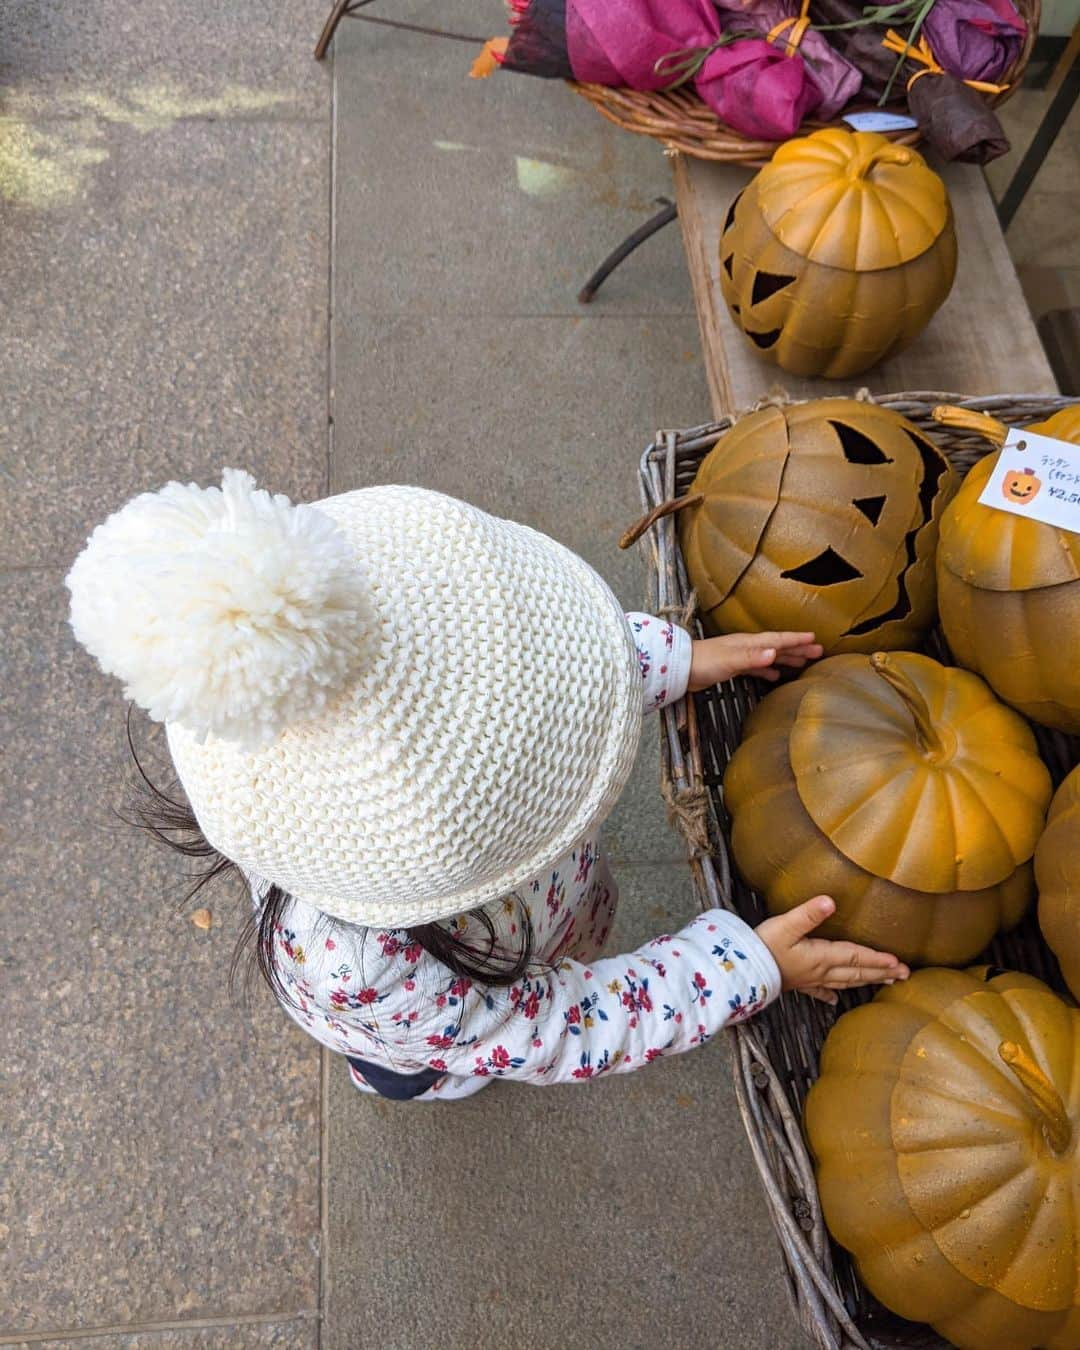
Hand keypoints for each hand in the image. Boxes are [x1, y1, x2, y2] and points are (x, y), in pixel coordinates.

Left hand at [687, 631, 823, 690]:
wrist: (681, 669)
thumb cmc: (704, 662)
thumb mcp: (730, 660)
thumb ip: (752, 658)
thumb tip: (774, 653)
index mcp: (749, 643)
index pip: (777, 639)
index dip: (796, 640)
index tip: (814, 639)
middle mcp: (747, 647)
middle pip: (777, 646)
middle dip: (797, 648)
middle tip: (818, 651)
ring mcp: (741, 657)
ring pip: (769, 656)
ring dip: (786, 658)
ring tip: (803, 662)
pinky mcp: (733, 668)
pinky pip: (757, 668)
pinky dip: (768, 671)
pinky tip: (775, 676)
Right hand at [755, 896, 909, 1005]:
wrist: (741, 971)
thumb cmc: (762, 947)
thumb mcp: (785, 925)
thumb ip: (809, 913)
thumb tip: (831, 901)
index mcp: (821, 956)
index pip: (856, 957)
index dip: (878, 959)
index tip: (899, 962)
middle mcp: (820, 970)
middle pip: (857, 972)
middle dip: (882, 972)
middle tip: (904, 975)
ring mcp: (809, 979)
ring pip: (845, 982)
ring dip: (867, 981)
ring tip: (886, 982)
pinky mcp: (797, 983)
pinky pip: (820, 990)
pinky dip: (831, 994)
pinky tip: (835, 1000)